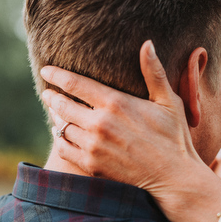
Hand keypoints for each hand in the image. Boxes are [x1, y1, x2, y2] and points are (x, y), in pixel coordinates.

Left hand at [40, 40, 203, 198]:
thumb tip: (147, 44)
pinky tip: (61, 135)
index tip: (46, 70)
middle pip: (62, 104)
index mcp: (115, 103)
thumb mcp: (168, 101)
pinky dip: (60, 140)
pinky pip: (64, 149)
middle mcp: (99, 123)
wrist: (173, 177)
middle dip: (52, 97)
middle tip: (47, 93)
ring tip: (55, 112)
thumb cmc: (174, 136)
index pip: (74, 83)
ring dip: (56, 118)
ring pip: (61, 127)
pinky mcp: (91, 165)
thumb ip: (154, 72)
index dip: (56, 75)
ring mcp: (93, 146)